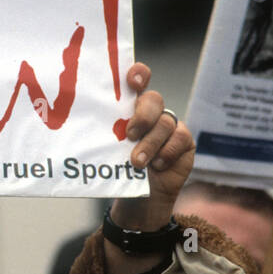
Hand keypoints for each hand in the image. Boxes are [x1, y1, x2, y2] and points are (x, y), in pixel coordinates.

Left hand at [111, 63, 194, 232]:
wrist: (140, 198)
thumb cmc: (120, 170)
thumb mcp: (109, 151)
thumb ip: (107, 136)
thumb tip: (88, 131)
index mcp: (130, 108)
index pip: (137, 81)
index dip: (138, 75)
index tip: (132, 82)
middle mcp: (151, 112)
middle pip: (153, 100)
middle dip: (142, 116)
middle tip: (129, 135)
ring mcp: (169, 125)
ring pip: (165, 123)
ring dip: (150, 144)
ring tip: (137, 163)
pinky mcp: (184, 140)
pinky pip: (179, 138)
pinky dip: (167, 153)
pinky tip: (157, 165)